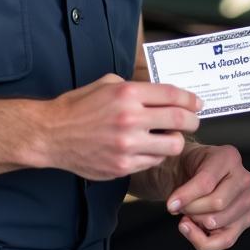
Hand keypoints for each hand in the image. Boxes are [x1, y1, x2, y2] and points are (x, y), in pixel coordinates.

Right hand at [42, 75, 201, 179]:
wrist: (51, 134)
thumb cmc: (78, 107)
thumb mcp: (107, 84)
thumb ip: (136, 87)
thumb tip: (162, 93)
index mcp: (127, 94)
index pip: (172, 95)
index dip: (190, 99)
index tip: (197, 103)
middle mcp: (130, 119)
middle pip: (179, 120)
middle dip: (192, 121)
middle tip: (193, 121)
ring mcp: (127, 145)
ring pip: (172, 146)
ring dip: (176, 140)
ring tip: (170, 137)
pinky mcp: (122, 166)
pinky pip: (153, 161)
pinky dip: (156, 155)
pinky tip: (149, 148)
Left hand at [166, 143, 249, 249]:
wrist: (194, 174)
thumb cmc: (190, 168)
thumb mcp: (181, 163)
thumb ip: (180, 184)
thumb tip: (174, 206)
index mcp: (229, 157)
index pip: (207, 182)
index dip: (186, 196)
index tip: (170, 204)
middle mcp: (244, 177)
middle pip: (217, 204)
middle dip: (192, 209)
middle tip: (181, 206)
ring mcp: (248, 200)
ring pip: (218, 222)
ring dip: (196, 222)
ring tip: (189, 214)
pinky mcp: (246, 219)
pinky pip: (225, 241)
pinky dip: (203, 241)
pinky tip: (193, 230)